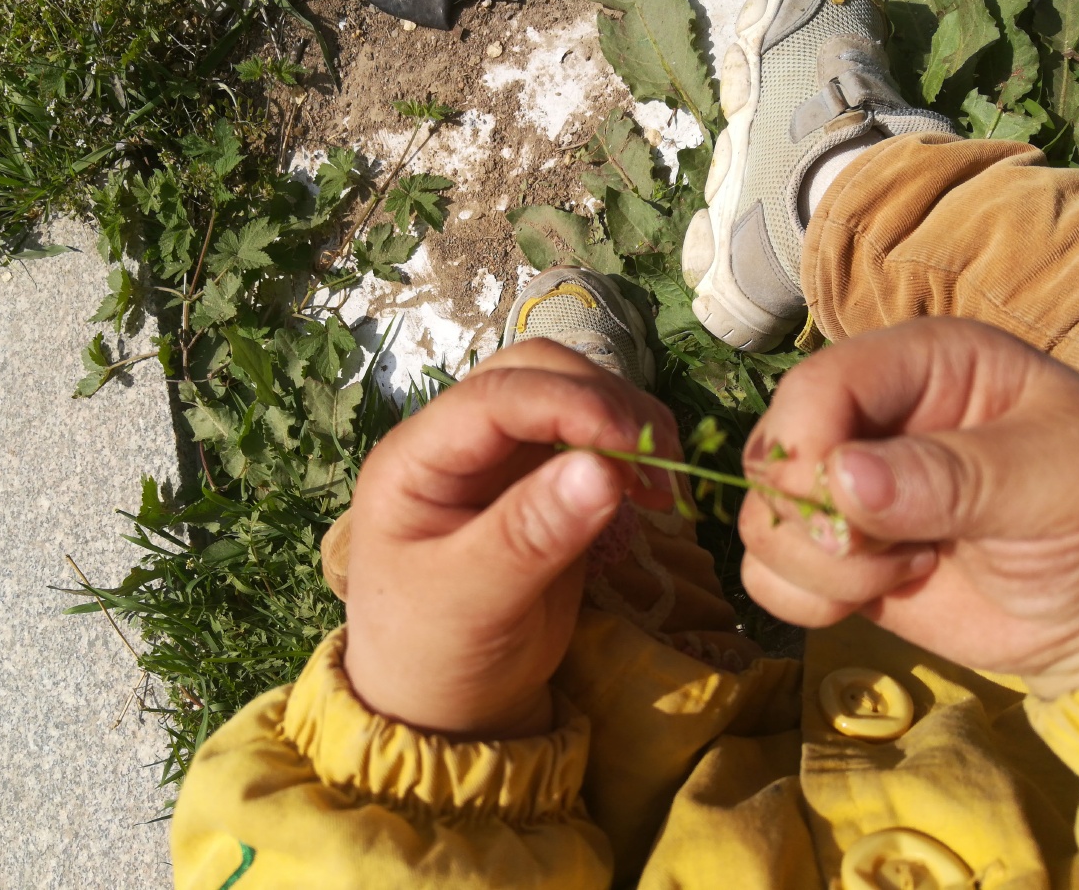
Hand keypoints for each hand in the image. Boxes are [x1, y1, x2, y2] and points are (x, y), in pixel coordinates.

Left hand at [342, 339, 679, 737]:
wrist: (447, 706)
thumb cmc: (433, 656)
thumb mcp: (472, 602)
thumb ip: (531, 534)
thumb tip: (606, 469)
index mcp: (415, 460)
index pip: (495, 396)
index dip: (568, 404)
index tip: (632, 441)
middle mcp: (457, 442)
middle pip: (536, 374)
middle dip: (603, 403)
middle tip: (657, 463)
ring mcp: (501, 458)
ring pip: (572, 396)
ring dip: (627, 422)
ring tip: (662, 486)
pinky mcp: (541, 481)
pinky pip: (593, 441)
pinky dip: (632, 453)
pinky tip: (654, 494)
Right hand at [738, 318, 1078, 697]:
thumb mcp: (1052, 478)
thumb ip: (954, 475)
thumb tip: (843, 477)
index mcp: (918, 366)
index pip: (818, 385)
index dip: (809, 446)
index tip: (850, 515)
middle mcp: (863, 420)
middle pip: (771, 455)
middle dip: (815, 521)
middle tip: (891, 553)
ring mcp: (839, 491)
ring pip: (761, 522)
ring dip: (821, 568)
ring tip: (905, 570)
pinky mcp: (828, 556)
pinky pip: (767, 576)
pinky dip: (807, 600)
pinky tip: (878, 596)